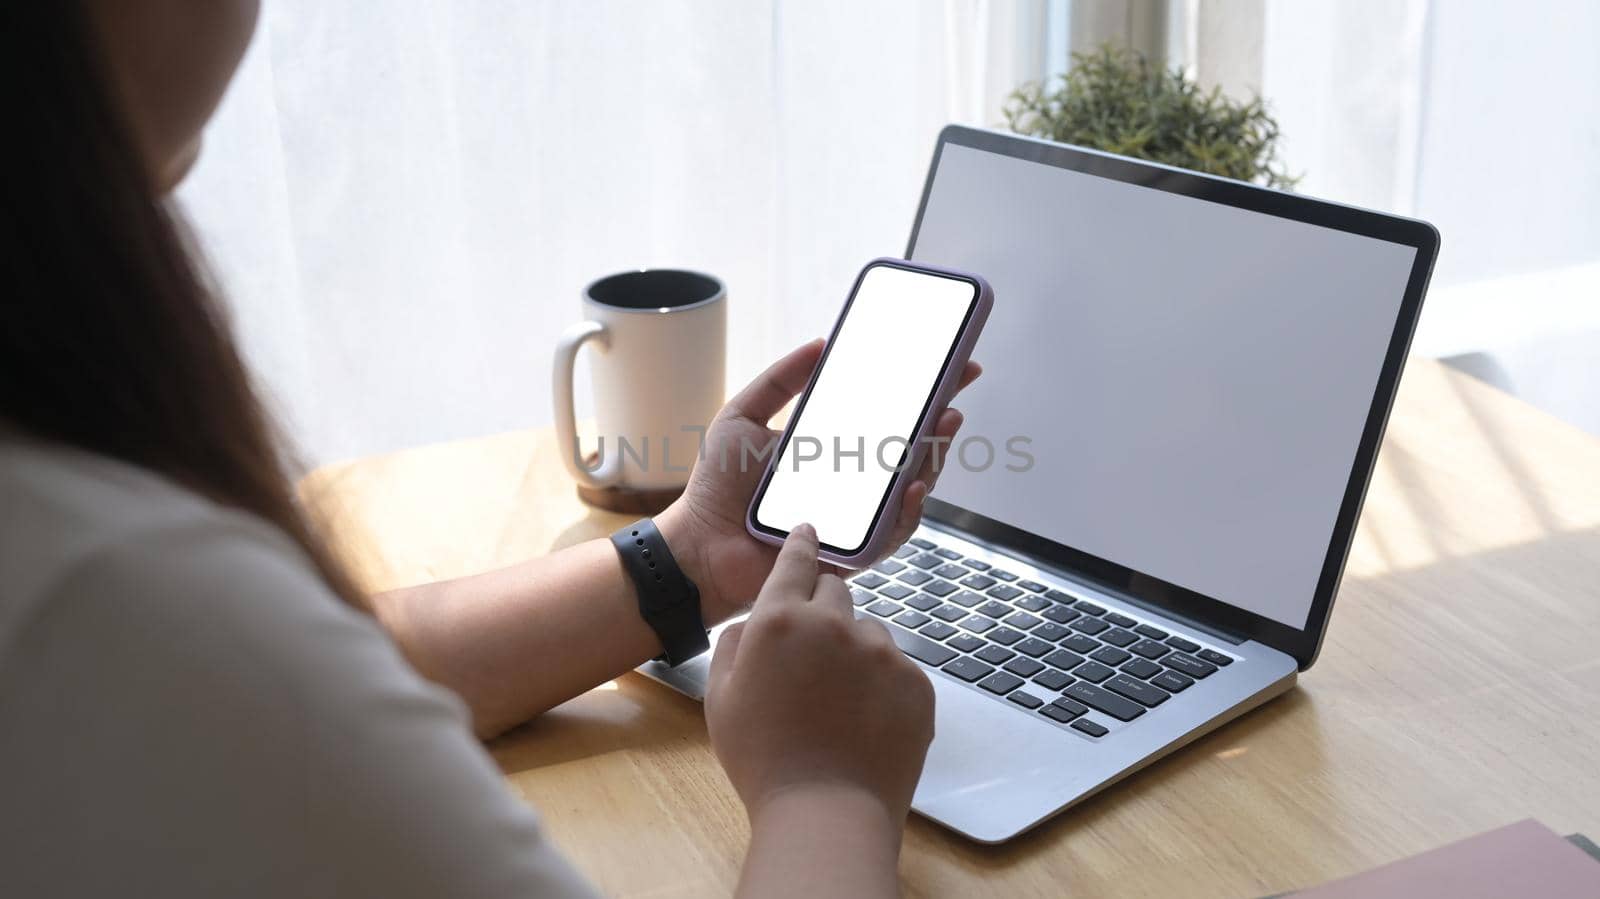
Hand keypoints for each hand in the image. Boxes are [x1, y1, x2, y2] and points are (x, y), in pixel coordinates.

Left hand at [658, 339, 980, 622]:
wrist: (699, 545)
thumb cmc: (716, 489)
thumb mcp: (742, 415)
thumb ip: (779, 380)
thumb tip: (821, 343)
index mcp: (831, 448)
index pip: (885, 418)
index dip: (919, 394)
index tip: (948, 366)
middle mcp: (850, 482)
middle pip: (910, 451)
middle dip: (939, 422)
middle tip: (953, 394)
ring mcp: (856, 517)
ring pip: (911, 489)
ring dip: (935, 458)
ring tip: (944, 426)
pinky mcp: (853, 551)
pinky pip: (893, 533)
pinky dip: (907, 511)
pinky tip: (911, 486)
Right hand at [704, 524, 934, 827]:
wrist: (826, 810)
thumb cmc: (763, 760)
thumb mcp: (720, 699)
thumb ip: (735, 645)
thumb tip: (754, 624)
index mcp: (780, 621)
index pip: (795, 561)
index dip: (801, 544)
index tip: (809, 532)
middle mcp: (834, 624)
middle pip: (835, 590)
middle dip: (823, 609)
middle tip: (811, 654)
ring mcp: (881, 652)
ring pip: (868, 631)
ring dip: (854, 650)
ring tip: (838, 703)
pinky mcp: (916, 681)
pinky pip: (897, 668)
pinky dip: (882, 685)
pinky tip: (864, 721)